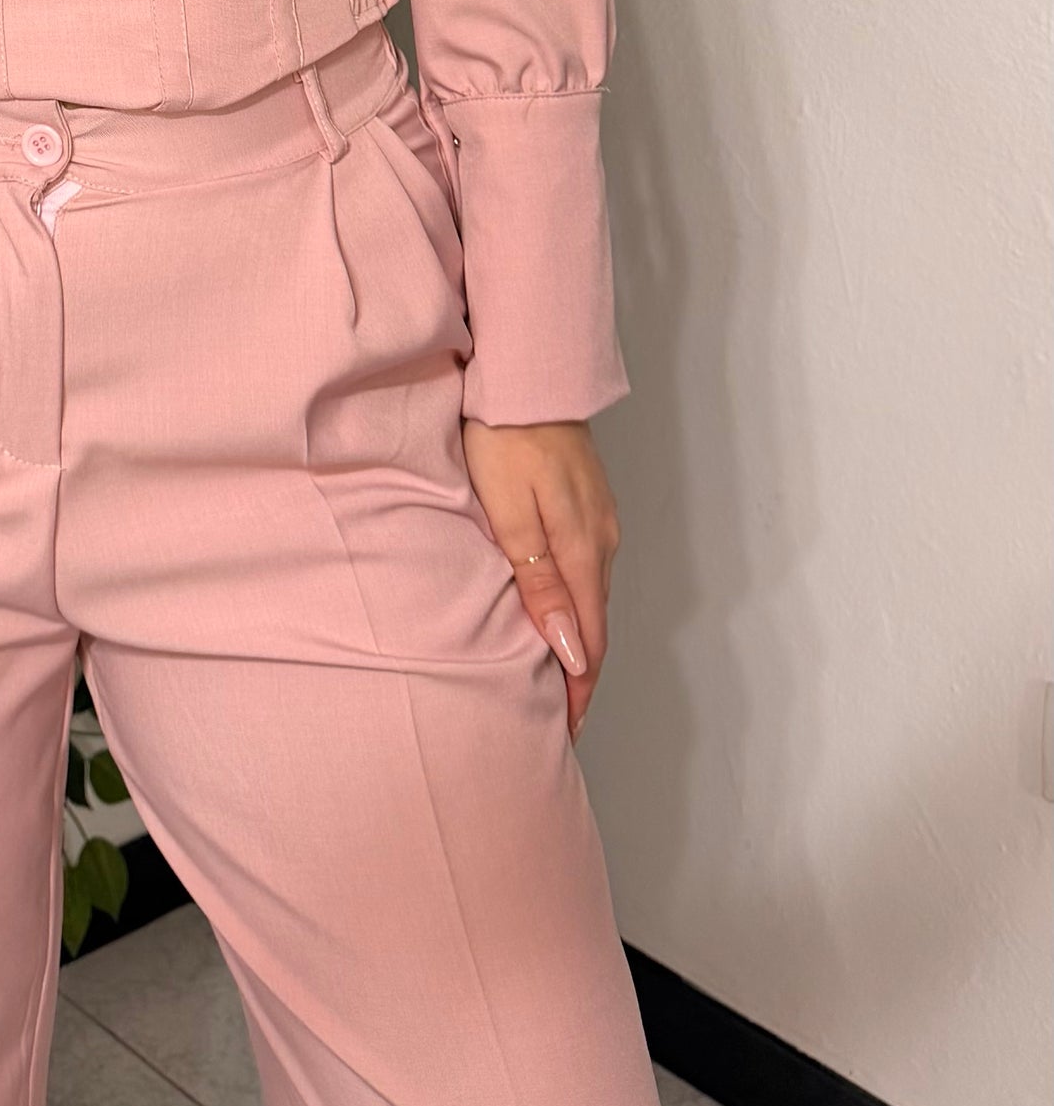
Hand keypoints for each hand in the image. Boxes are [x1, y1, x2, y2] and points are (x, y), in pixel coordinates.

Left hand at [461, 416, 618, 742]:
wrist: (525, 372)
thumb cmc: (503, 438)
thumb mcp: (511, 515)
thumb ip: (541, 584)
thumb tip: (574, 651)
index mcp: (582, 549)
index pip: (589, 640)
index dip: (579, 692)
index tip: (566, 733)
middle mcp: (601, 539)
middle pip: (596, 624)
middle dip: (580, 677)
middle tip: (560, 723)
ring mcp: (599, 519)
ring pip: (593, 597)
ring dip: (579, 641)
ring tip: (556, 682)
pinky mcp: (587, 502)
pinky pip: (587, 569)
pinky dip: (577, 604)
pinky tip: (558, 614)